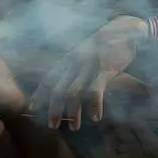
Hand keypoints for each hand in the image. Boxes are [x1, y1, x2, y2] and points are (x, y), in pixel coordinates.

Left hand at [30, 16, 147, 129]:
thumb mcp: (83, 54)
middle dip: (53, 109)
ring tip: (74, 127)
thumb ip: (73, 68)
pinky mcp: (104, 68)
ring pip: (74, 92)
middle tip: (52, 126)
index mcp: (68, 59)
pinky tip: (95, 117)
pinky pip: (95, 89)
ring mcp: (88, 65)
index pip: (48, 78)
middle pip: (57, 89)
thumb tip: (65, 86)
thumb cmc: (104, 46)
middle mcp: (74, 62)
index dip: (39, 94)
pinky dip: (94, 105)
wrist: (125, 30)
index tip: (32, 109)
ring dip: (72, 112)